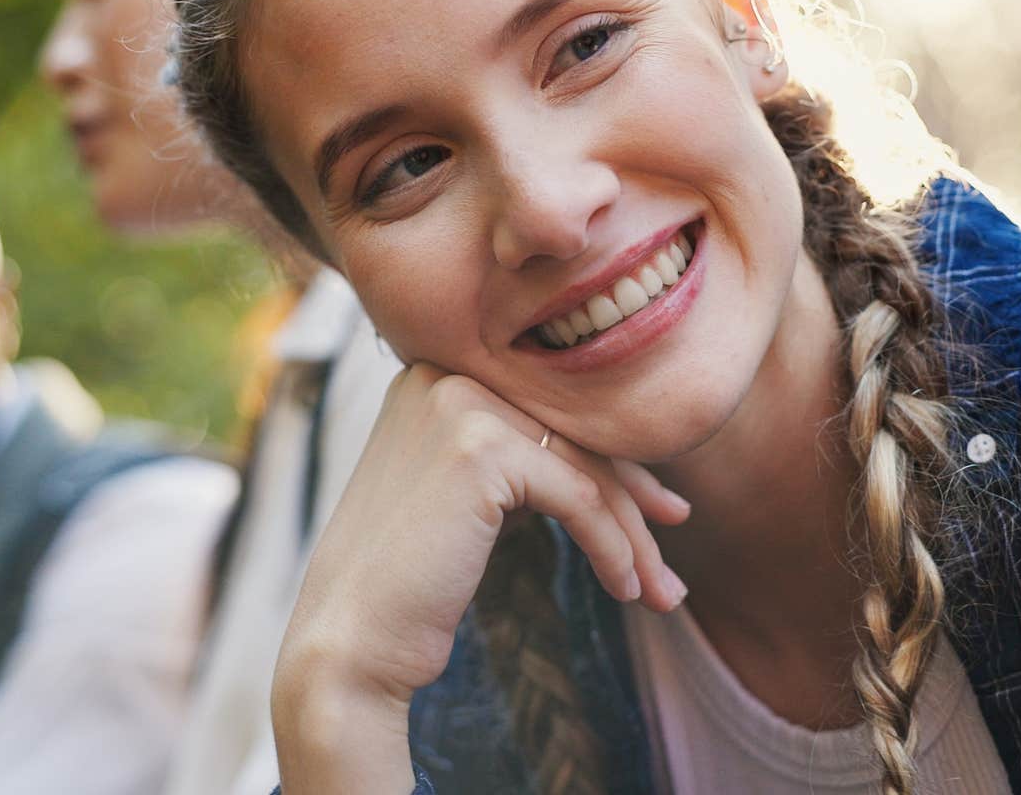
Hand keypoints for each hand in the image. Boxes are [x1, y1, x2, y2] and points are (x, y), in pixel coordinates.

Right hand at [270, 363, 689, 792]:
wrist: (350, 646)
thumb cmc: (407, 586)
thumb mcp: (464, 500)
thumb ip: (518, 462)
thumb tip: (618, 467)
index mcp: (432, 377)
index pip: (548, 415)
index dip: (612, 465)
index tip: (662, 512)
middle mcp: (441, 375)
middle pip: (572, 435)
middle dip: (632, 501)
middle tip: (671, 555)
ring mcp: (457, 405)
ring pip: (585, 467)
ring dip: (632, 536)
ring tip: (661, 593)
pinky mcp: (479, 449)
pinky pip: (579, 497)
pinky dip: (612, 546)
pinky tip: (625, 587)